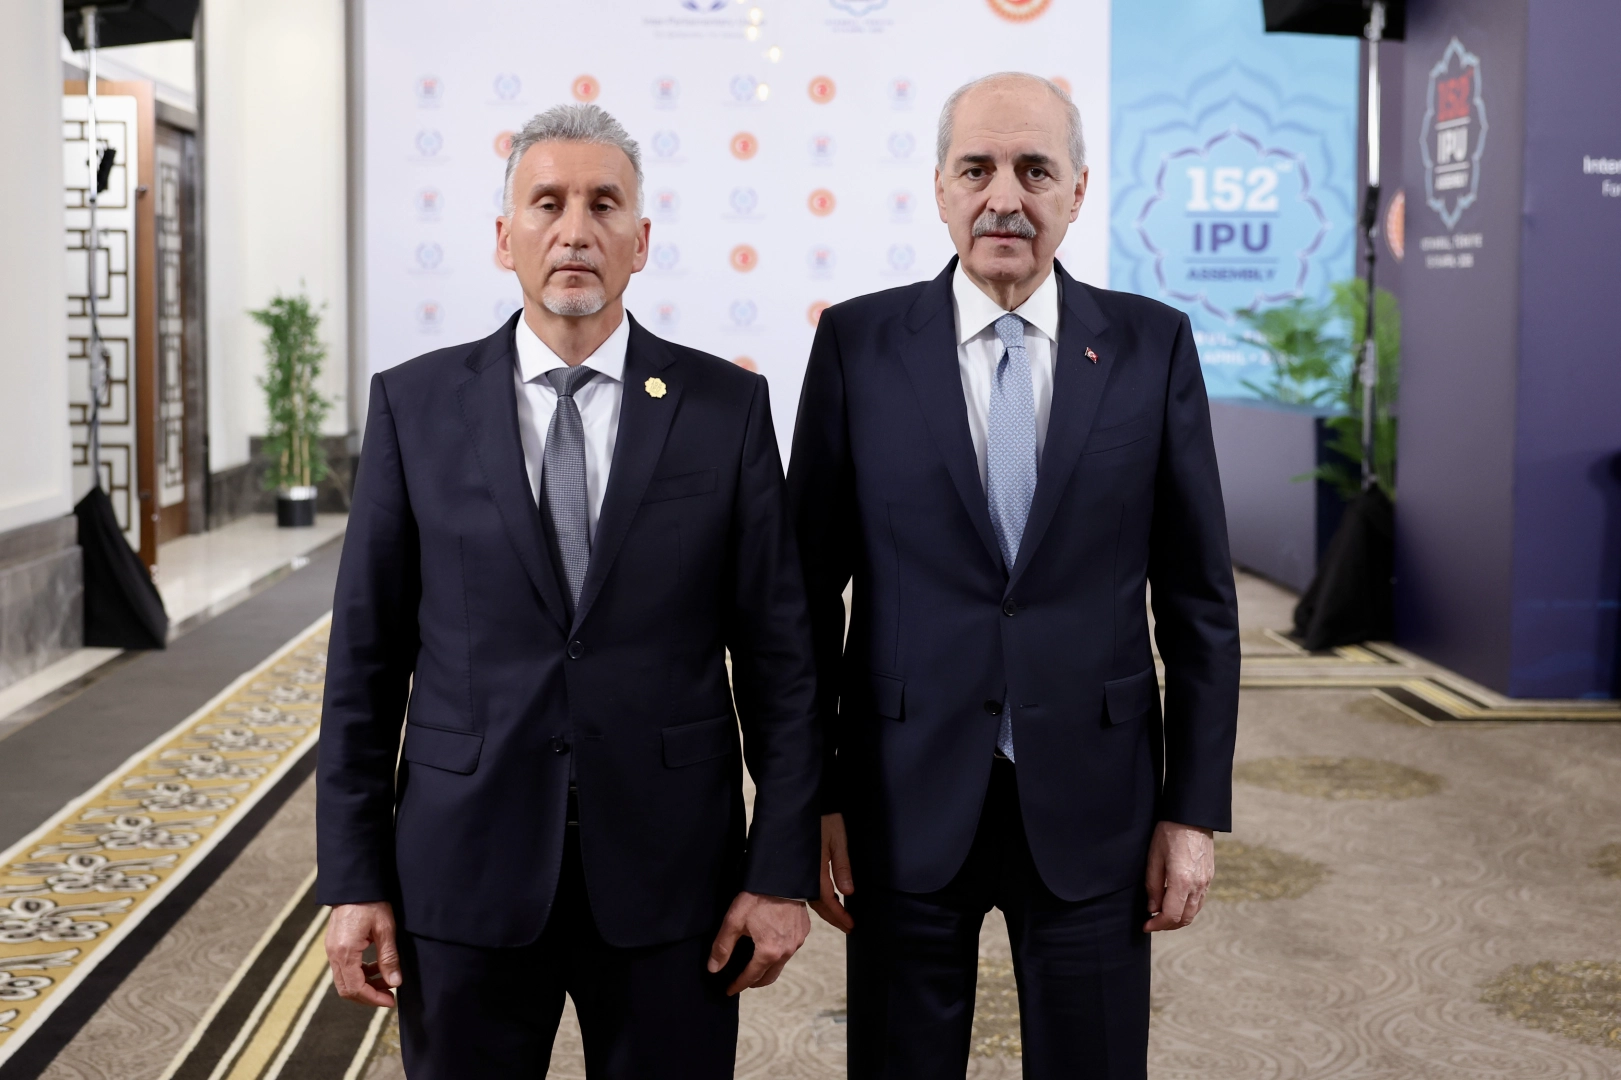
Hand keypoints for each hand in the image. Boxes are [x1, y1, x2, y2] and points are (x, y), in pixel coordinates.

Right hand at [326, 901, 402, 1006]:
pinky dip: (360, 973)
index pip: (356, 988)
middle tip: (390, 994)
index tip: (390, 1001)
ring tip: (387, 979)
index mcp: (345, 952)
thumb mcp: (385, 929)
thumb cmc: (371, 903)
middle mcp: (334, 954)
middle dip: (369, 995)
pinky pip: (344, 968)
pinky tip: (376, 967)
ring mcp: (332, 950)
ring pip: (345, 980)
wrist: (355, 884)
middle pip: (347, 989)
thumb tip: (395, 982)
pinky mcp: (334, 945)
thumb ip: (389, 958)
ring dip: (365, 985)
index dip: (373, 999)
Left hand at [707, 891, 809, 995]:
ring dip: (768, 967)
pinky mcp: (803, 931)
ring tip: (755, 963)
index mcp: (769, 952)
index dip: (738, 985)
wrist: (782, 876)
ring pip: (781, 963)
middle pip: (769, 976)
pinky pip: (791, 948)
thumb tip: (714, 968)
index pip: (751, 977)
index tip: (729, 990)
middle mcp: (787, 951)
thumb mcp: (734, 920)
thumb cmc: (757, 896)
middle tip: (742, 981)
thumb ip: (722, 947)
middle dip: (755, 981)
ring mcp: (797, 941)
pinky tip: (771, 943)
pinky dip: (779, 952)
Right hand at [809, 813, 854, 932]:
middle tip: (848, 927)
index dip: (839, 914)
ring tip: (840, 919)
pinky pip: (807, 889)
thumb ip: (842, 867)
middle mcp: (805, 874)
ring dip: (826, 910)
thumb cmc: (825, 819)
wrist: (804, 804)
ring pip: (812, 898)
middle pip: (818, 904)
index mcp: (815, 869)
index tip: (850, 924)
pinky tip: (826, 901)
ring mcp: (800, 871)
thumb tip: (848, 892)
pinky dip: (819, 899)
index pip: (826, 900)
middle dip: (834, 917)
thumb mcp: (838, 840)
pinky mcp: (799, 867)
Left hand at [1143, 821, 1214, 931]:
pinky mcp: (1210, 877)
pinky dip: (1187, 908)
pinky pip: (1200, 901)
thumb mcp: (1154, 857)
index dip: (1157, 925)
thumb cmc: (1169, 832)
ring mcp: (1207, 882)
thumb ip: (1153, 886)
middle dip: (1167, 925)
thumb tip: (1153, 909)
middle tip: (1152, 923)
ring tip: (1161, 915)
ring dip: (1178, 919)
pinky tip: (1175, 903)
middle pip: (1185, 918)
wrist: (1192, 816)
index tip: (1145, 926)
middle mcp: (1198, 885)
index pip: (1171, 915)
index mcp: (1182, 881)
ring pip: (1194, 912)